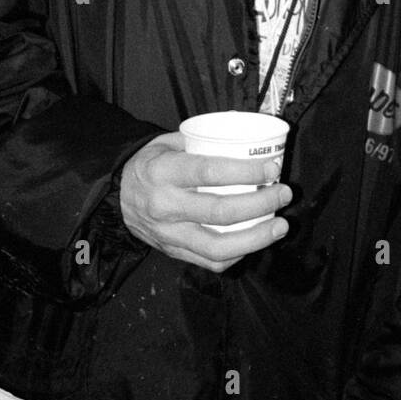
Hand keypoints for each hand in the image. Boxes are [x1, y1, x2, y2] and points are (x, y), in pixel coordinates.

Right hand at [120, 132, 290, 272]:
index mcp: (163, 172)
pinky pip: (210, 262)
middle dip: (261, 204)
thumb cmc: (150, 165)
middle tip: (284, 193)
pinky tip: (254, 241)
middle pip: (221, 212)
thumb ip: (202, 141)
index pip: (210, 172)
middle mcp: (165, 206)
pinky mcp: (173, 252)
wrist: (116, 197)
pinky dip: (237, 255)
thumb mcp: (167, 143)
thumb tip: (246, 137)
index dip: (246, 171)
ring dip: (256, 238)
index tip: (272, 168)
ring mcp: (168, 235)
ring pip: (218, 247)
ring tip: (280, 226)